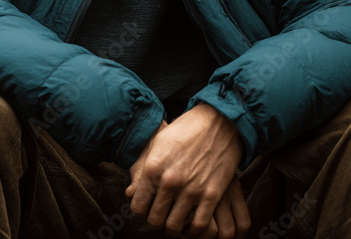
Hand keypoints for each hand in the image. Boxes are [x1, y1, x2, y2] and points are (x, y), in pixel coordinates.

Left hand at [126, 103, 246, 237]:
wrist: (219, 122)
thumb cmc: (186, 130)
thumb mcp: (158, 144)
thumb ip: (143, 170)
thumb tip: (130, 193)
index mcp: (153, 168)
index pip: (138, 207)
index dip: (142, 210)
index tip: (149, 207)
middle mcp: (170, 181)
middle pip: (155, 220)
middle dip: (157, 220)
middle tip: (164, 214)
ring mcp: (191, 190)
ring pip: (175, 227)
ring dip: (175, 227)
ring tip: (177, 218)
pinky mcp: (212, 195)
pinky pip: (200, 226)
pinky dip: (195, 229)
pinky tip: (193, 221)